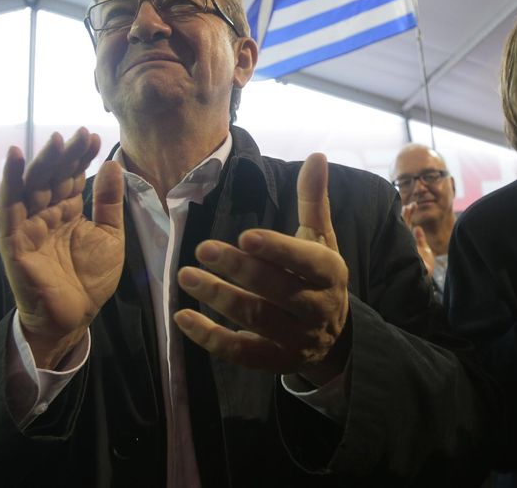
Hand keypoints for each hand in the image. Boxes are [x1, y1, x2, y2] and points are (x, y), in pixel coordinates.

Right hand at [0, 128, 124, 368]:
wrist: (75, 317)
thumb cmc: (90, 279)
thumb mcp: (109, 236)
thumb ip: (108, 202)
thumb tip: (112, 164)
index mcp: (68, 212)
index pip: (72, 177)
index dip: (81, 157)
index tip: (93, 136)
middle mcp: (46, 214)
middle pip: (53, 176)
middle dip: (66, 155)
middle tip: (79, 135)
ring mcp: (28, 225)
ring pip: (32, 186)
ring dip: (43, 162)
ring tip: (57, 141)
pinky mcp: (13, 240)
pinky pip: (9, 207)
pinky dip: (10, 181)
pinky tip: (15, 157)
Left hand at [174, 153, 350, 383]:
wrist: (334, 338)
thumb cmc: (318, 277)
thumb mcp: (321, 239)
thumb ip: (313, 201)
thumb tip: (317, 155)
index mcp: (330, 273)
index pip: (308, 261)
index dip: (278, 250)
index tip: (245, 235)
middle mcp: (318, 308)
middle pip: (277, 290)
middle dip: (239, 270)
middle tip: (202, 248)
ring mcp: (297, 338)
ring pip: (256, 319)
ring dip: (219, 298)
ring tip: (186, 276)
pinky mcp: (275, 361)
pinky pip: (241, 353)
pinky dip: (210, 338)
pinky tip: (182, 318)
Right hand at [401, 202, 435, 275]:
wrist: (423, 279)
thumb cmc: (425, 269)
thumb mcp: (425, 251)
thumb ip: (421, 239)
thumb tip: (418, 228)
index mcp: (409, 242)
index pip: (407, 225)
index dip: (410, 215)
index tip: (413, 205)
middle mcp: (405, 241)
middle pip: (404, 223)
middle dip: (407, 213)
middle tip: (412, 204)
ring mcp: (403, 243)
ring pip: (402, 226)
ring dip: (405, 215)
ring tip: (410, 206)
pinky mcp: (403, 245)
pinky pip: (402, 231)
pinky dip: (403, 221)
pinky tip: (406, 213)